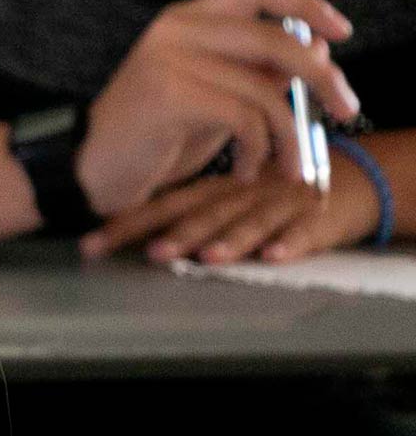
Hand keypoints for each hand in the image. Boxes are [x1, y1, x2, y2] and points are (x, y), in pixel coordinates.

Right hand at [76, 0, 359, 216]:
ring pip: (265, 88)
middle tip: (346, 109)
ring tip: (287, 165)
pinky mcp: (169, 94)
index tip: (341, 31)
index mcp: (186, 19)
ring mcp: (169, 58)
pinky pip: (245, 118)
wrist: (92, 169)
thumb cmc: (154, 137)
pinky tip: (247, 171)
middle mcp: (176, 28)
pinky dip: (259, 151)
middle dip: (322, 77)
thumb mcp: (217, 98)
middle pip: (276, 37)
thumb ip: (259, 71)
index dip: (307, 4)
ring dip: (290, 134)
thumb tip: (319, 48)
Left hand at [80, 158, 380, 263]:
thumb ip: (182, 210)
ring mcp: (278, 205)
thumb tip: (118, 230)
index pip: (163, 205)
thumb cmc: (267, 191)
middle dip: (177, 235)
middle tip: (152, 253)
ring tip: (208, 257)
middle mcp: (240, 195)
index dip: (128, 224)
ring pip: (251, 223)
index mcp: (211, 190)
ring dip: (230, 241)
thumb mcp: (223, 195)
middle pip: (204, 215)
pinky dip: (290, 243)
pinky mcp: (315, 217)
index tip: (92, 245)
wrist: (343, 179)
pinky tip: (275, 255)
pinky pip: (303, 232)